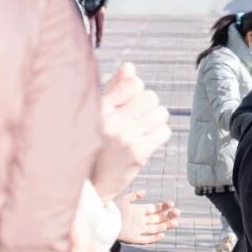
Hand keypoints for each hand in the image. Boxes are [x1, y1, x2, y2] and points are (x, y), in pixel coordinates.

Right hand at [92, 63, 170, 200]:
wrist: (88, 185)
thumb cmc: (93, 143)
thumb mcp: (97, 114)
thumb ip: (114, 88)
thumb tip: (130, 66)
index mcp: (98, 107)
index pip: (134, 83)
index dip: (136, 91)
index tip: (128, 103)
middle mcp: (111, 120)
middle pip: (151, 97)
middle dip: (147, 106)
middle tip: (137, 118)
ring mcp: (126, 138)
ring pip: (161, 113)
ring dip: (155, 119)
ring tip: (142, 128)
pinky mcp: (138, 154)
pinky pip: (164, 131)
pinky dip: (159, 134)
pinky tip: (146, 140)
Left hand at [116, 190, 179, 244]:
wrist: (101, 222)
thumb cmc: (111, 209)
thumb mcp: (123, 199)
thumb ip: (134, 195)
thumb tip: (145, 192)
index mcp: (140, 211)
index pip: (155, 209)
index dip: (164, 207)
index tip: (172, 204)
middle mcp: (141, 221)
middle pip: (159, 219)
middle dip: (169, 216)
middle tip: (178, 212)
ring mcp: (139, 230)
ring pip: (156, 228)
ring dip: (166, 226)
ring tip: (175, 222)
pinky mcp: (135, 239)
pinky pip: (147, 240)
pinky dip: (154, 238)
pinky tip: (162, 234)